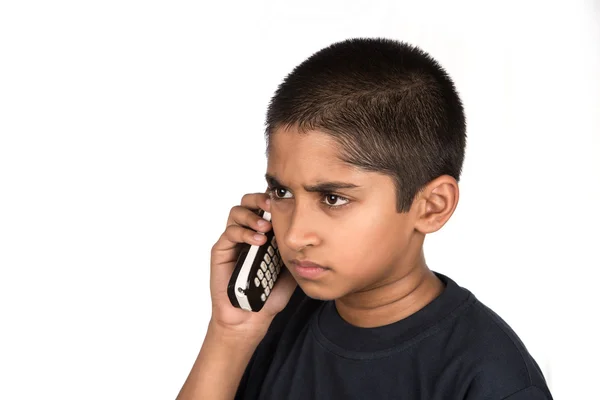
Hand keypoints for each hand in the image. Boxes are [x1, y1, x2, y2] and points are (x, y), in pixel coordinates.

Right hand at [209, 192, 296, 332]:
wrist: (251, 316)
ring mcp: (233, 241)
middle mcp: (247, 232)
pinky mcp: (221, 251)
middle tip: (272, 206)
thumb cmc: (269, 293)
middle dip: (259, 199)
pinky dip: (244, 233)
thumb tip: (309, 233)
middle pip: (247, 201)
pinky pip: (229, 233)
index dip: (272, 198)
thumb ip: (295, 248)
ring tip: (265, 227)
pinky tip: (258, 242)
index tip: (286, 199)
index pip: (265, 205)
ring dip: (252, 215)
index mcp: (264, 233)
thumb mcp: (290, 267)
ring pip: (236, 212)